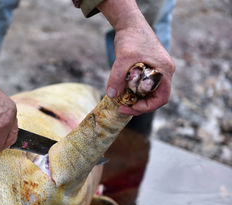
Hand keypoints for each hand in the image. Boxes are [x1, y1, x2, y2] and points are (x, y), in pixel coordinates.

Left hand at [98, 0, 174, 115]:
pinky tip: (122, 91)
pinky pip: (145, 85)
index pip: (161, 98)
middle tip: (122, 107)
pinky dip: (134, 91)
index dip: (146, 107)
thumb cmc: (131, 38)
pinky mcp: (150, 68)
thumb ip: (117, 77)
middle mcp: (164, 72)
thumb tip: (112, 95)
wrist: (130, 24)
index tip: (129, 107)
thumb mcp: (122, 58)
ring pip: (150, 92)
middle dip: (139, 105)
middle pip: (156, 97)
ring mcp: (158, 70)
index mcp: (164, 71)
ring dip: (136, 98)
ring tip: (121, 100)